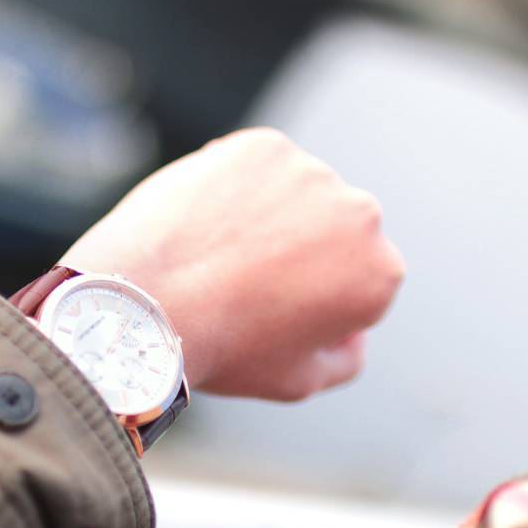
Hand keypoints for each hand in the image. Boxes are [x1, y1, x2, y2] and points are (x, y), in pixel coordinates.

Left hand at [61, 127, 404, 400]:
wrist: (147, 301)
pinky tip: (203, 222)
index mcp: (379, 273)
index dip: (318, 298)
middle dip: (302, 249)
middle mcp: (361, 214)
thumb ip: (345, 359)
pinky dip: (235, 186)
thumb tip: (354, 333)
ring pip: (296, 193)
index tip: (274, 310)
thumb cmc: (223, 349)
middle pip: (335, 230)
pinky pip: (256, 167)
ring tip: (217, 252)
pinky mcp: (264, 146)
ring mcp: (312, 172)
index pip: (360, 280)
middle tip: (244, 279)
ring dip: (270, 214)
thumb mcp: (298, 381)